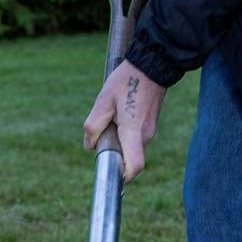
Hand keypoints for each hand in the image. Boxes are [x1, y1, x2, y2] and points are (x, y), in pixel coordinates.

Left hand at [83, 60, 164, 183]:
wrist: (151, 65)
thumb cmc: (126, 80)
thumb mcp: (104, 100)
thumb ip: (94, 125)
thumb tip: (90, 147)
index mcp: (133, 131)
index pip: (134, 166)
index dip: (123, 176)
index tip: (111, 174)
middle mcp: (145, 135)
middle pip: (128, 157)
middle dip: (113, 151)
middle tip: (103, 130)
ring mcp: (150, 131)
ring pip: (130, 146)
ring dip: (118, 139)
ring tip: (112, 115)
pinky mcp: (150, 125)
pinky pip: (134, 137)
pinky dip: (124, 132)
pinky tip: (120, 112)